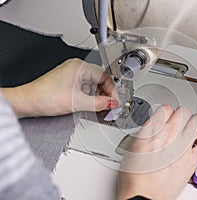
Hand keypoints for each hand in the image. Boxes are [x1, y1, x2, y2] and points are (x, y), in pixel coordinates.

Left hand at [1, 58, 118, 117]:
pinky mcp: (68, 81)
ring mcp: (72, 74)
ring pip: (93, 85)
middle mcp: (76, 67)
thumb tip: (112, 103)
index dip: (112, 91)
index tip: (115, 102)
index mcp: (80, 66)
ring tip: (99, 107)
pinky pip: (85, 87)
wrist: (28, 102)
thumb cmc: (46, 97)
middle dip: (106, 94)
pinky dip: (90, 96)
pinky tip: (90, 104)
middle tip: (109, 106)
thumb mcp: (78, 102)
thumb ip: (99, 103)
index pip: (105, 77)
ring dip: (98, 96)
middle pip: (100, 80)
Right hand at [118, 106, 196, 199]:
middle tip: (179, 122)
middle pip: (183, 112)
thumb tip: (152, 131)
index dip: (166, 113)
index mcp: (152, 130)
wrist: (144, 197)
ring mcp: (183, 146)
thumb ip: (145, 135)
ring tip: (191, 129)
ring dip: (194, 124)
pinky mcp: (193, 160)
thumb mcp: (132, 149)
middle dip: (181, 116)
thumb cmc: (135, 178)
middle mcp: (169, 135)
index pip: (166, 109)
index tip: (166, 117)